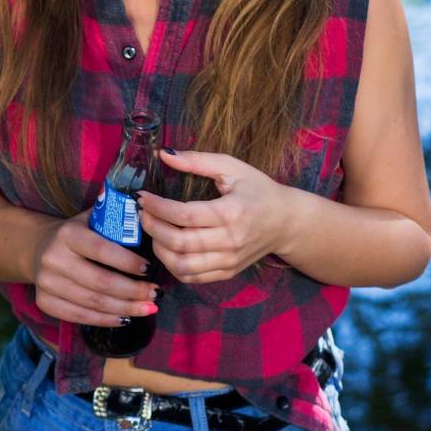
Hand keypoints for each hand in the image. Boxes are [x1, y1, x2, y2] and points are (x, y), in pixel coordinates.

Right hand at [29, 207, 159, 326]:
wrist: (38, 248)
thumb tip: (149, 210)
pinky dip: (105, 320)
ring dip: (124, 308)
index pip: (101, 250)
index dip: (127, 261)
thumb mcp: (90, 218)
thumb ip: (115, 216)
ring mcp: (47, 282)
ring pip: (92, 302)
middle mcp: (54, 258)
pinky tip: (125, 319)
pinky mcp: (44, 302)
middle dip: (133, 291)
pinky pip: (79, 316)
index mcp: (68, 234)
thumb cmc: (77, 233)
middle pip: (100, 281)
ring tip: (148, 308)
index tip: (149, 269)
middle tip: (156, 294)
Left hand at [136, 149, 292, 283]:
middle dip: (153, 227)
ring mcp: (229, 261)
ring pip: (182, 265)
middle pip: (179, 242)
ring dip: (159, 249)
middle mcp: (230, 240)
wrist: (287, 223)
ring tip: (154, 231)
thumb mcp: (232, 167)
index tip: (143, 198)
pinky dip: (173, 265)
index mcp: (231, 212)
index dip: (158, 208)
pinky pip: (192, 277)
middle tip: (144, 213)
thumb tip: (164, 154)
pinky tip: (168, 248)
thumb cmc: (259, 191)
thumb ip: (197, 160)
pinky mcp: (228, 273)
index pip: (184, 215)